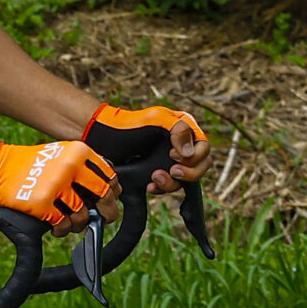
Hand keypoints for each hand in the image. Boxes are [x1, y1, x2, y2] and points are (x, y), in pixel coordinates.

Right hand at [0, 139, 120, 232]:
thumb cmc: (30, 164)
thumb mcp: (61, 154)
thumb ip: (84, 167)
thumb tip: (108, 190)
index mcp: (79, 152)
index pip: (110, 176)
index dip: (113, 191)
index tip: (108, 199)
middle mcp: (70, 167)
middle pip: (104, 196)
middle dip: (107, 212)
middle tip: (102, 217)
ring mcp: (55, 185)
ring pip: (82, 215)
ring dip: (78, 224)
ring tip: (70, 223)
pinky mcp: (41, 203)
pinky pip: (62, 224)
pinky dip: (62, 230)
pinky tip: (57, 228)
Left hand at [83, 103, 211, 194]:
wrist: (102, 138)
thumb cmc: (128, 124)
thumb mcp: (155, 119)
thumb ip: (178, 130)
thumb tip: (189, 153)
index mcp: (184, 129)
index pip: (204, 148)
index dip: (195, 156)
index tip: (174, 156)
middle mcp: (179, 146)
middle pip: (200, 167)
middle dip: (188, 173)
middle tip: (171, 171)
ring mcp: (168, 161)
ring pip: (184, 180)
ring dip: (172, 183)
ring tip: (154, 177)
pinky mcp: (156, 173)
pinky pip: (168, 187)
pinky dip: (161, 189)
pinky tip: (149, 186)